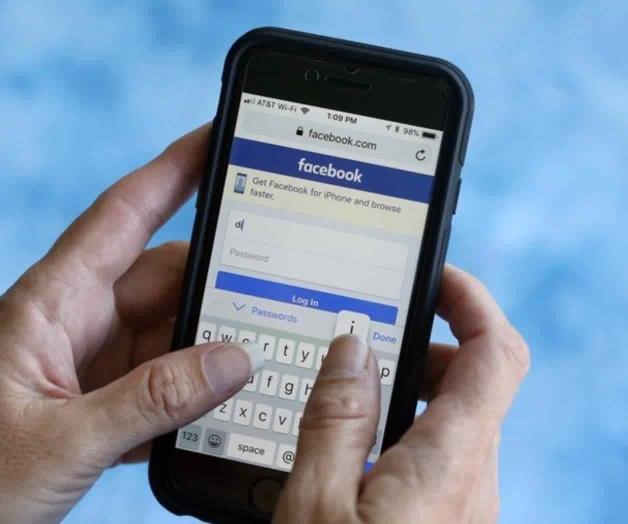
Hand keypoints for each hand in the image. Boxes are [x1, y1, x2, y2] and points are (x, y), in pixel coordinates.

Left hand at [0, 125, 263, 523]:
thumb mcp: (59, 441)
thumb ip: (150, 403)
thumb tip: (233, 363)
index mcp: (52, 304)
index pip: (122, 215)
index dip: (171, 170)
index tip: (215, 140)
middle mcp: (77, 320)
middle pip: (164, 277)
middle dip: (217, 281)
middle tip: (275, 284)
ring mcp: (93, 359)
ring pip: (171, 329)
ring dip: (210, 345)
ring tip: (257, 356)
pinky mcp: (105, 395)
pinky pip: (165, 375)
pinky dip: (196, 387)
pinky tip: (221, 404)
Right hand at [275, 265, 529, 523]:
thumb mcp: (317, 502)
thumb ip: (336, 421)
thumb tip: (352, 350)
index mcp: (448, 464)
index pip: (493, 354)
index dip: (472, 300)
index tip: (437, 276)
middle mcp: (470, 479)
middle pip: (472, 381)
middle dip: (423, 346)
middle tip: (366, 340)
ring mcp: (462, 500)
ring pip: (454, 418)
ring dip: (410, 387)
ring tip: (351, 389)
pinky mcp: (446, 516)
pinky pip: (439, 450)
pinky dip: (405, 422)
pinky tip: (357, 438)